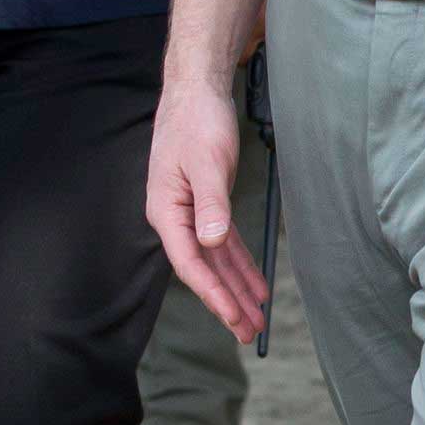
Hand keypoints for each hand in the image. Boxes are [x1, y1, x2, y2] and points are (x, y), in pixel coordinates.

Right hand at [147, 73, 268, 341]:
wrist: (195, 91)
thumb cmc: (196, 122)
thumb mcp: (206, 162)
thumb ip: (210, 203)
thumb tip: (211, 242)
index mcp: (166, 211)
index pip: (189, 263)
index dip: (212, 293)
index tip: (234, 316)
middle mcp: (175, 218)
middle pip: (204, 269)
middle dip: (228, 302)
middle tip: (251, 333)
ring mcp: (191, 213)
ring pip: (216, 260)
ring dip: (237, 288)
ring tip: (257, 318)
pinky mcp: (207, 204)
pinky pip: (224, 243)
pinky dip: (241, 263)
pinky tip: (256, 283)